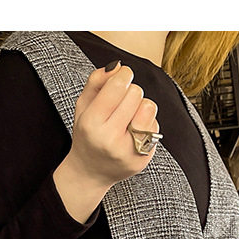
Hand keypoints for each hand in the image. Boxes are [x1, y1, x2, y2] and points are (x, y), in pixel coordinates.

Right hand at [68, 62, 160, 188]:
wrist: (90, 172)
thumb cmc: (88, 135)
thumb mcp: (83, 107)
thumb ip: (96, 81)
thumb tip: (118, 66)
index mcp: (91, 124)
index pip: (118, 86)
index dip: (124, 75)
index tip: (123, 77)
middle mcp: (109, 139)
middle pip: (135, 93)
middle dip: (130, 92)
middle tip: (121, 104)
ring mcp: (127, 151)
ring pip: (148, 107)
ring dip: (141, 107)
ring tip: (129, 117)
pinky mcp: (142, 159)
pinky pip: (154, 126)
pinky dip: (146, 124)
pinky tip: (133, 133)